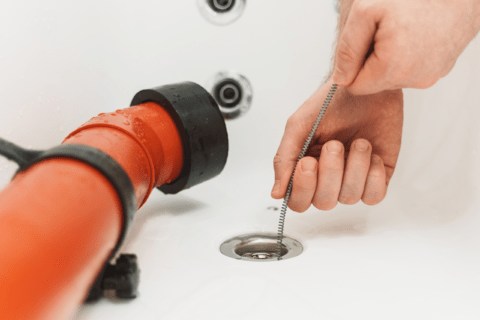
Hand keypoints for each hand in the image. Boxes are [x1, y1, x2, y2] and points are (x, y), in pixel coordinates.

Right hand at [271, 80, 402, 211]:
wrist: (366, 85)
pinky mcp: (377, 176)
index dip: (303, 188)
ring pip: (349, 197)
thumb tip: (277, 193)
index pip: (298, 201)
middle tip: (334, 145)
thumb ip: (284, 159)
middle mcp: (328, 178)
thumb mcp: (298, 126)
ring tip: (358, 142)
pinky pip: (374, 196)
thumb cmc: (332, 101)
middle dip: (330, 173)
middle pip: (323, 202)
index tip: (308, 162)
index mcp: (305, 168)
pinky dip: (372, 176)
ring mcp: (353, 178)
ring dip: (354, 167)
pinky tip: (371, 154)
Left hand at [332, 0, 479, 94]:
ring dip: (389, 57)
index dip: (353, 64)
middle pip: (374, 83)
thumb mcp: (366, 12)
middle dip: (371, 60)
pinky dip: (407, 55)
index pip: (355, 87)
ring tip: (401, 31)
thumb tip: (341, 78)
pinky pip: (411, 70)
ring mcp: (430, 76)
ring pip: (392, 77)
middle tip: (384, 32)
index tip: (364, 41)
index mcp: (394, 68)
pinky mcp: (441, 69)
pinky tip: (414, 35)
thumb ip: (347, 49)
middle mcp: (415, 79)